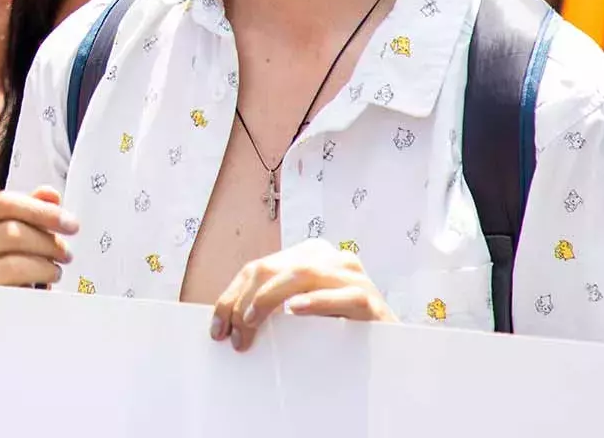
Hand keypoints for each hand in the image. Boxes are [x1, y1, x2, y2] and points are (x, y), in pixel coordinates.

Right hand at [0, 185, 77, 286]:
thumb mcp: (1, 230)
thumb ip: (25, 210)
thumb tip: (50, 195)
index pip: (3, 202)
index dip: (42, 210)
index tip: (70, 223)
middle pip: (11, 232)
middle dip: (48, 241)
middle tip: (66, 252)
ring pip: (13, 264)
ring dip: (46, 266)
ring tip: (56, 270)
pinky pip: (12, 291)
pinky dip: (34, 287)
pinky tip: (43, 286)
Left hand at [209, 239, 394, 351]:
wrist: (387, 348)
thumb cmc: (336, 328)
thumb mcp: (299, 310)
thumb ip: (272, 304)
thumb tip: (226, 320)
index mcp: (310, 254)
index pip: (259, 268)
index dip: (231, 296)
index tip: (216, 329)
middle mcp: (331, 258)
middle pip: (274, 269)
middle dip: (245, 301)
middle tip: (233, 334)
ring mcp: (353, 276)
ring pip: (302, 275)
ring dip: (269, 299)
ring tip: (250, 322)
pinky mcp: (370, 299)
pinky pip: (342, 296)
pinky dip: (316, 302)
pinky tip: (295, 310)